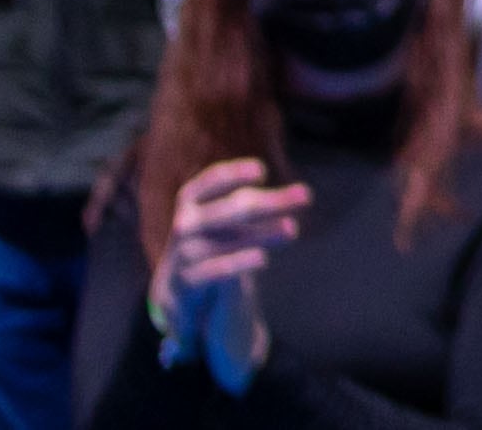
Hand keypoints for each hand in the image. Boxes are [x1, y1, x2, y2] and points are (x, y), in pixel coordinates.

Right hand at [158, 156, 308, 391]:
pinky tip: (263, 258)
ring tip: (294, 230)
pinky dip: (235, 263)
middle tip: (304, 197)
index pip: (201, 186)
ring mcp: (181, 261)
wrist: (176, 310)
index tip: (259, 171)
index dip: (227, 176)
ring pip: (221, 240)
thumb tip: (277, 185)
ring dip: (259, 233)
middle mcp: (182, 233)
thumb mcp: (221, 234)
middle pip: (226, 211)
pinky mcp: (185, 290)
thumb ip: (243, 212)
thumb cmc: (209, 261)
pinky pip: (211, 272)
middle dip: (266, 203)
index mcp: (188, 213)